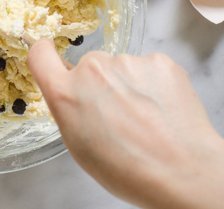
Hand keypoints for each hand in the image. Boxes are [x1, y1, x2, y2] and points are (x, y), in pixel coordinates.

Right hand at [27, 39, 223, 208]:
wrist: (182, 170)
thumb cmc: (129, 169)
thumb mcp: (79, 147)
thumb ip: (69, 110)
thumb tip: (74, 94)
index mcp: (66, 94)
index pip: (40, 54)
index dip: (44, 52)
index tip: (49, 53)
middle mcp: (93, 70)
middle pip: (88, 66)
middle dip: (98, 84)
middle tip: (118, 115)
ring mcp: (128, 61)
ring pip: (122, 67)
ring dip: (128, 84)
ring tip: (145, 118)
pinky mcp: (159, 61)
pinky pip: (148, 67)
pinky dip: (153, 84)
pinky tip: (162, 110)